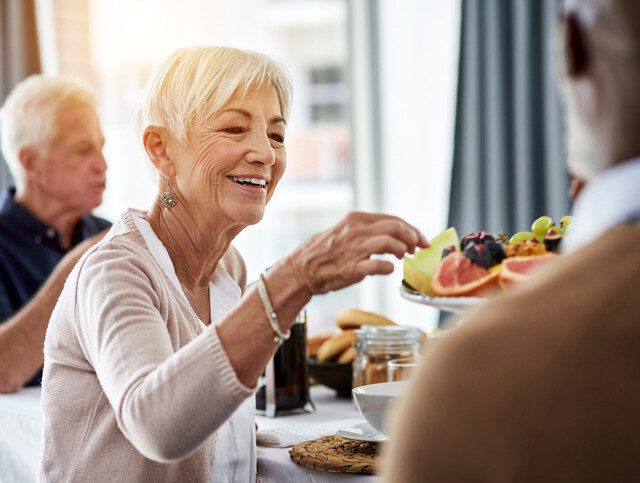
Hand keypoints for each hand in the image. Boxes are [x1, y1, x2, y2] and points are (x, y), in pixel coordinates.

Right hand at [285, 211, 427, 294]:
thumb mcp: (345, 232)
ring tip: (403, 258)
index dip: (412, 229)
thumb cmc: (324, 254)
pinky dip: (389, 267)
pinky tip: (388, 269)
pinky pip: (379, 265)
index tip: (421, 239)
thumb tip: (394, 236)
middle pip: (396, 227)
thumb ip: (366, 231)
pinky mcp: (352, 268)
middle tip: (418, 249)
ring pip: (390, 242)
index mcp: (356, 219)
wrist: (300, 270)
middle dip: (413, 237)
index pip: (393, 219)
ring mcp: (354, 249)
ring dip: (403, 250)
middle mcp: (356, 231)